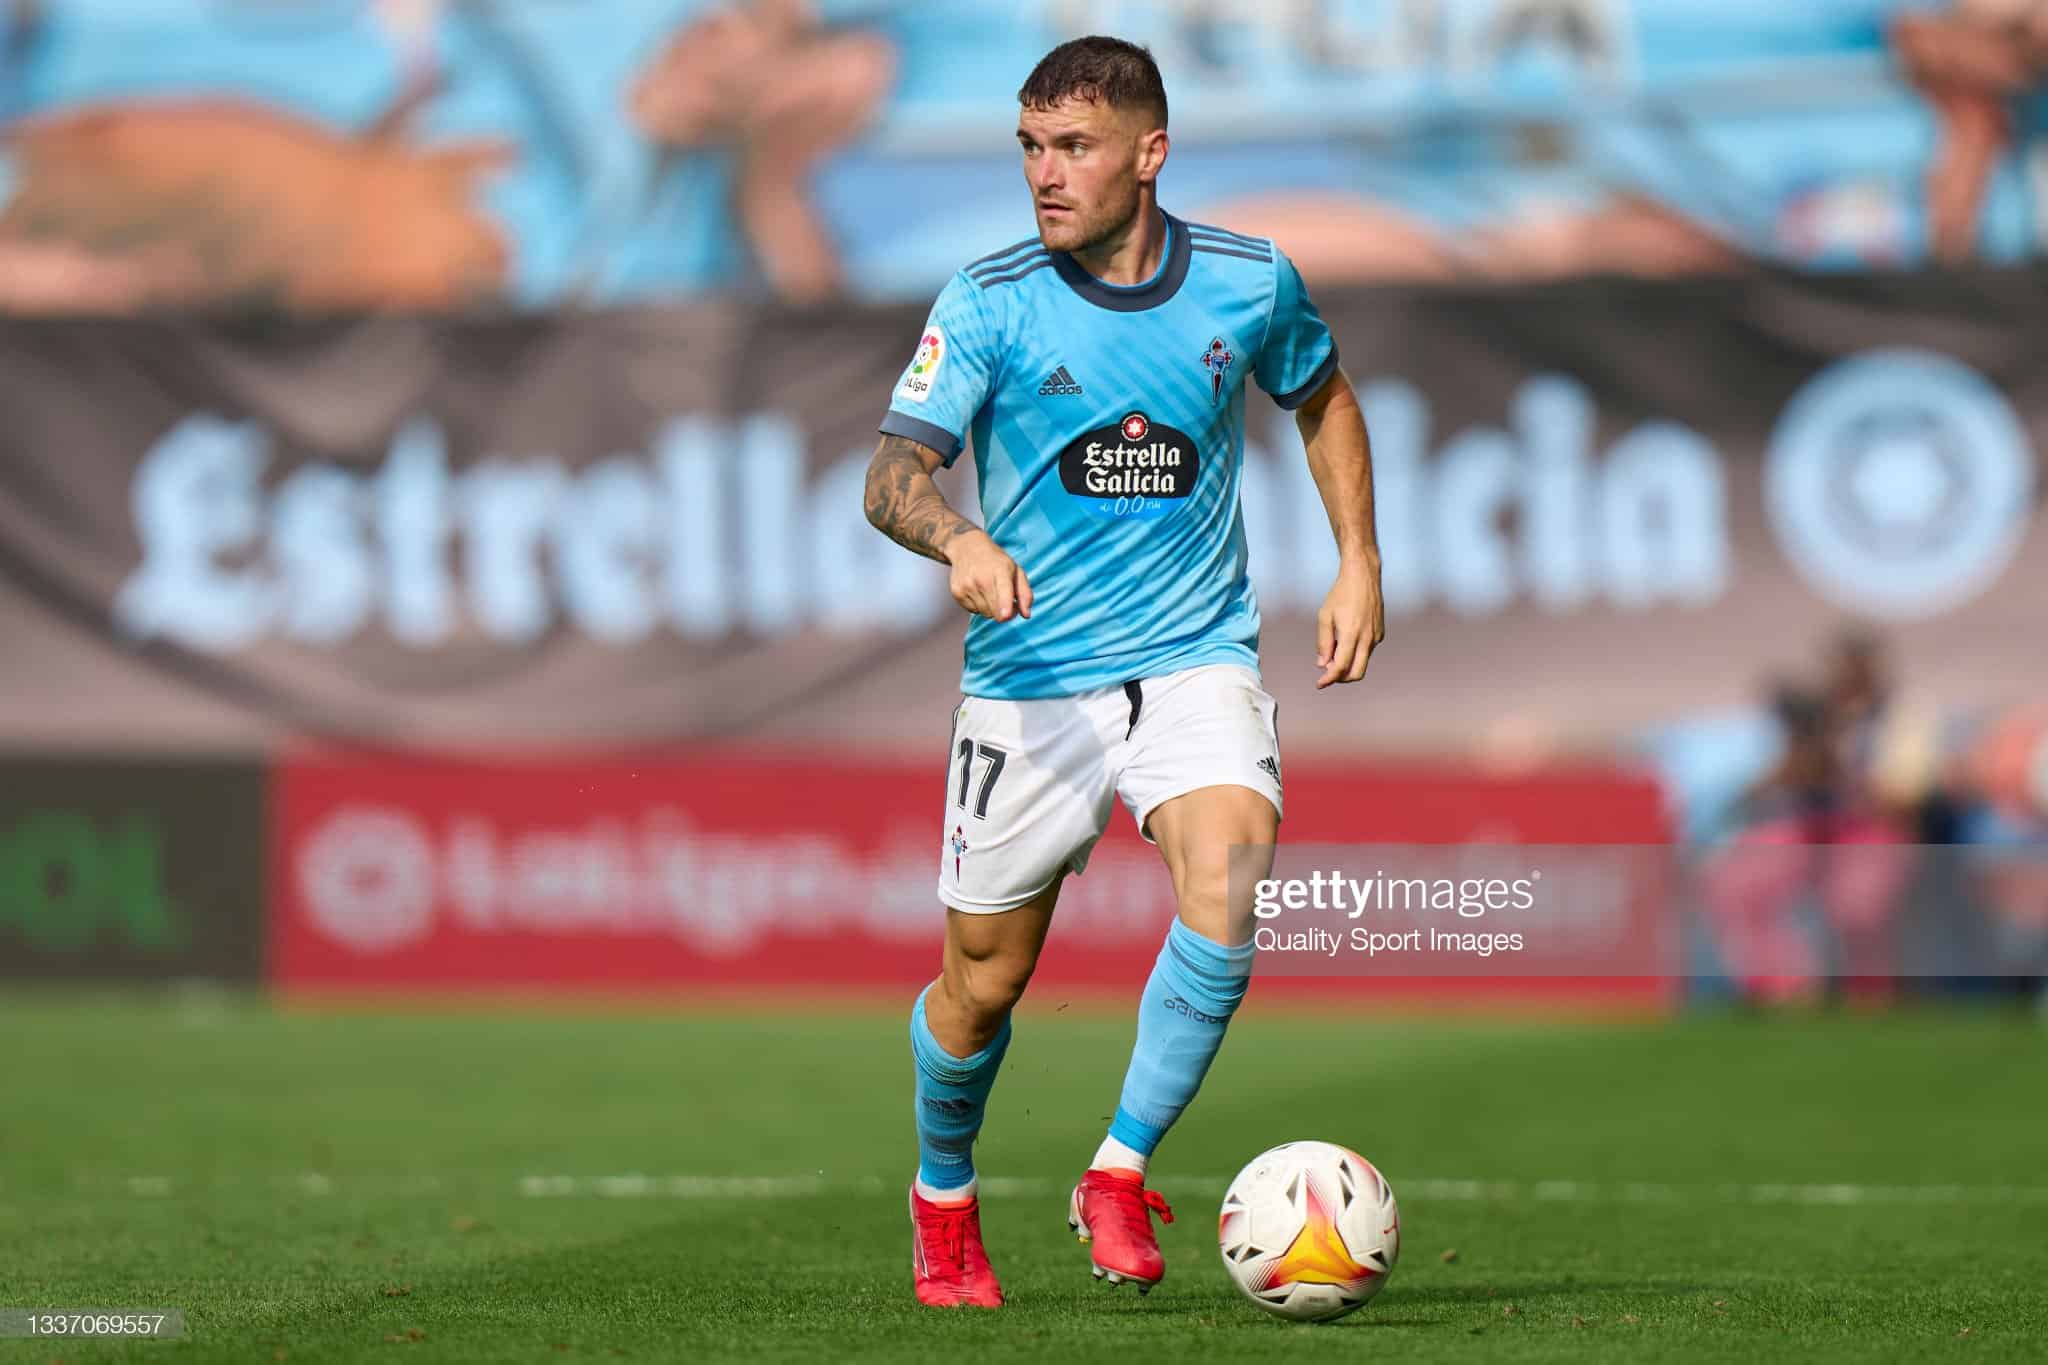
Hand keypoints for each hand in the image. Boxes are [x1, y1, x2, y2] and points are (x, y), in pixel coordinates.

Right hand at [946, 531, 1033, 621]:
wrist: (966, 548)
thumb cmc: (996, 561)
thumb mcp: (1016, 571)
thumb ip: (1025, 594)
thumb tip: (1027, 615)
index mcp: (1000, 571)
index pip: (1003, 591)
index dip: (1005, 606)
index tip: (1006, 615)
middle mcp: (982, 579)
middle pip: (995, 611)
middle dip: (1004, 612)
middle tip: (1006, 601)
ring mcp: (967, 586)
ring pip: (985, 613)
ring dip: (991, 608)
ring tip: (989, 591)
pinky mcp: (957, 592)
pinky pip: (973, 611)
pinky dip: (978, 605)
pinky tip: (978, 591)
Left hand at [1315, 555, 1382, 688]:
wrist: (1363, 576)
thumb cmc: (1341, 594)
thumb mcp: (1325, 617)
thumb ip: (1323, 643)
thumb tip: (1322, 664)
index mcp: (1351, 634)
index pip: (1341, 667)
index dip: (1329, 679)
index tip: (1319, 684)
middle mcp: (1367, 638)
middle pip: (1356, 673)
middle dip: (1341, 678)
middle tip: (1327, 672)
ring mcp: (1376, 636)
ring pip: (1362, 662)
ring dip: (1347, 664)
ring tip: (1333, 651)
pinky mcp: (1380, 633)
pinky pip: (1367, 651)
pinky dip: (1355, 653)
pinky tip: (1345, 640)